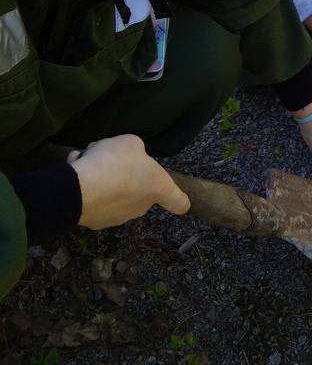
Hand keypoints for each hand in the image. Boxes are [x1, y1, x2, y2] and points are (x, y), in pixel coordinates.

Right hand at [69, 135, 189, 229]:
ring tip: (89, 161)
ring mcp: (117, 217)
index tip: (181, 201)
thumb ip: (136, 150)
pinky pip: (92, 198)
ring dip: (102, 178)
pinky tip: (77, 171)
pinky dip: (85, 186)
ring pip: (112, 192)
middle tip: (110, 158)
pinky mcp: (95, 221)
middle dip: (125, 174)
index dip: (180, 200)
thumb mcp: (131, 143)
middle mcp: (140, 207)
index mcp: (157, 188)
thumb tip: (130, 156)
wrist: (79, 189)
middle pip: (138, 190)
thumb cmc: (114, 163)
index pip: (179, 202)